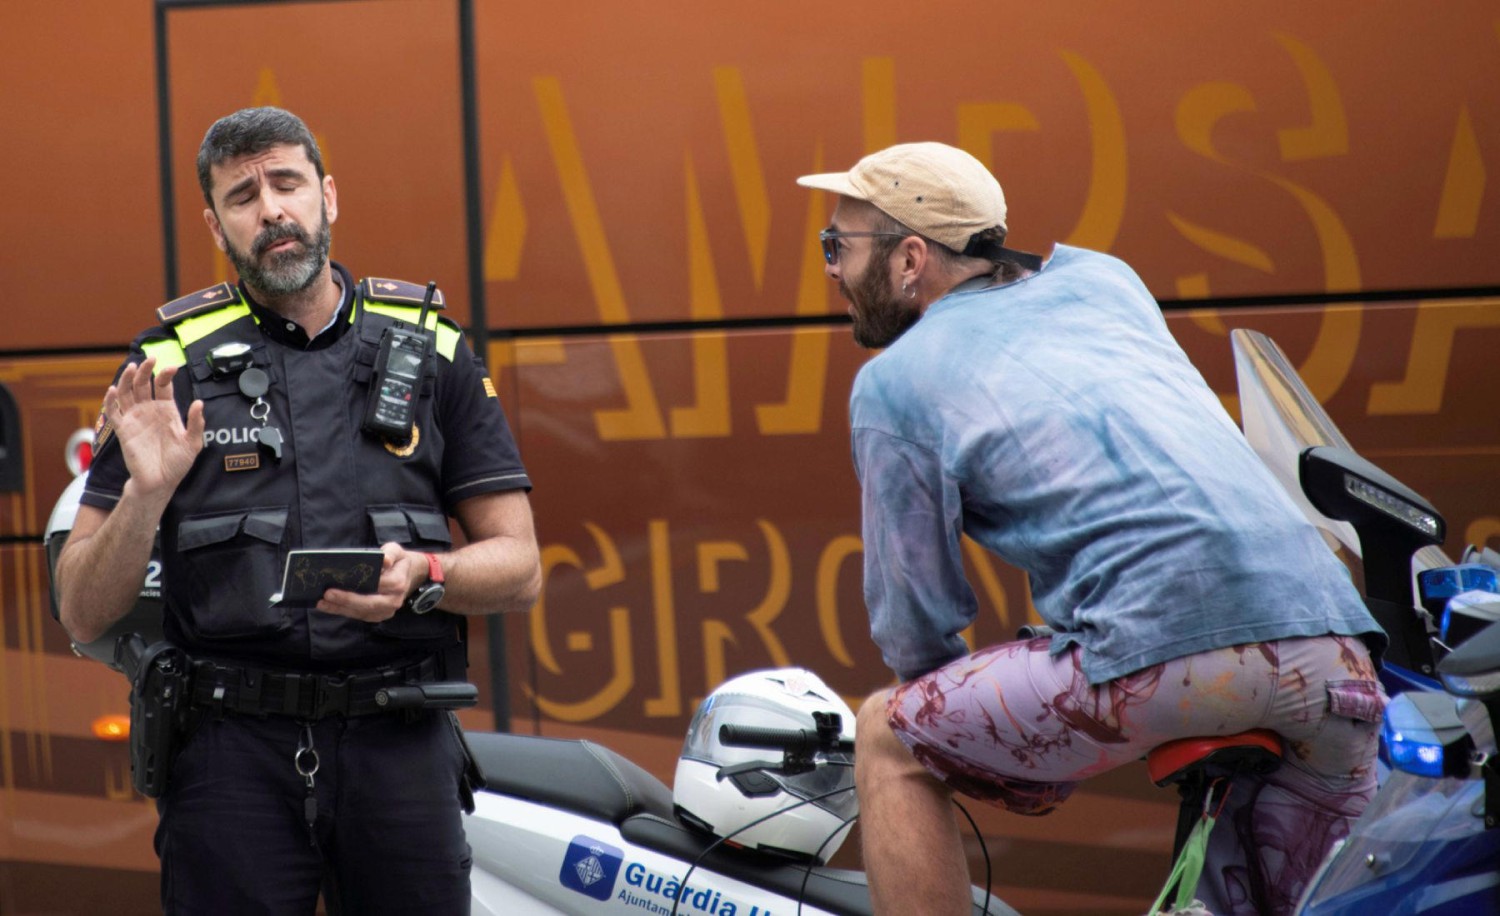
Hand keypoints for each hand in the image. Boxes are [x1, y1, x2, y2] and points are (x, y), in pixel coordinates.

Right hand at [107, 357, 204, 505]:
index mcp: (167, 410)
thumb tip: (200, 403)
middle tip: (150, 359)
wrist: (161, 482)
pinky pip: (113, 412)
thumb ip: (196, 423)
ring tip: (131, 367)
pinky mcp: (123, 430)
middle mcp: (149, 410)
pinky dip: (110, 400)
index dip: (165, 375)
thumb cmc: (178, 463)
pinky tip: (113, 389)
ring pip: (126, 393)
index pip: (163, 386)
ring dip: (126, 379)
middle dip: (145, 370)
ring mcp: (135, 418)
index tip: (171, 368)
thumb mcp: (193, 443)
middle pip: (143, 384)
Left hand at [316, 542, 419, 622]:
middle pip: (370, 603)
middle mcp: (393, 600)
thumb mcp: (396, 551)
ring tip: (321, 602)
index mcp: (399, 583)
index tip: (348, 580)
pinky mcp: (376, 616)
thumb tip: (384, 560)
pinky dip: (340, 610)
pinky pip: (357, 615)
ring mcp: (385, 611)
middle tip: (327, 593)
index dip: (367, 583)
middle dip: (348, 599)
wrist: (405, 576)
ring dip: (339, 608)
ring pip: (361, 612)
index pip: (382, 584)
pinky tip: (326, 605)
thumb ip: (390, 553)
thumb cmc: (396, 561)